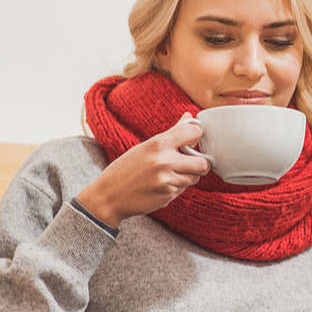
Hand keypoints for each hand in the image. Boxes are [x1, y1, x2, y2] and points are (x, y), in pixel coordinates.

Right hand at [76, 116, 210, 224]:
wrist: (109, 196)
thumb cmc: (126, 169)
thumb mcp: (146, 146)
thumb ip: (172, 133)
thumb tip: (189, 116)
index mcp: (158, 144)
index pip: (194, 132)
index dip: (197, 137)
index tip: (193, 141)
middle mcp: (164, 161)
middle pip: (203, 163)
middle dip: (199, 164)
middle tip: (189, 164)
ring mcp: (167, 180)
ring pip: (195, 178)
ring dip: (187, 177)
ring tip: (170, 175)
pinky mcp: (167, 195)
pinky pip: (183, 189)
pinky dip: (176, 187)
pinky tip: (161, 186)